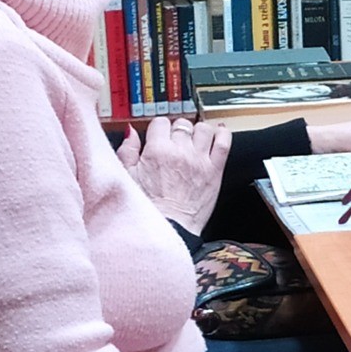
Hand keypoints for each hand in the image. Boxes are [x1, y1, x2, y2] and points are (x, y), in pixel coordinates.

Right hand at [117, 117, 230, 235]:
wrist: (170, 229)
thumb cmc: (149, 208)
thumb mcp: (126, 177)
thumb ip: (127, 151)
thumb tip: (131, 132)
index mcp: (156, 151)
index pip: (160, 122)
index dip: (159, 129)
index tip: (160, 137)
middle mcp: (180, 152)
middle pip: (182, 125)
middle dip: (178, 130)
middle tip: (175, 143)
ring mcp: (199, 160)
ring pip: (203, 129)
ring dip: (199, 131)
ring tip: (195, 140)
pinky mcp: (215, 170)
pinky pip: (224, 142)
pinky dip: (223, 133)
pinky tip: (219, 132)